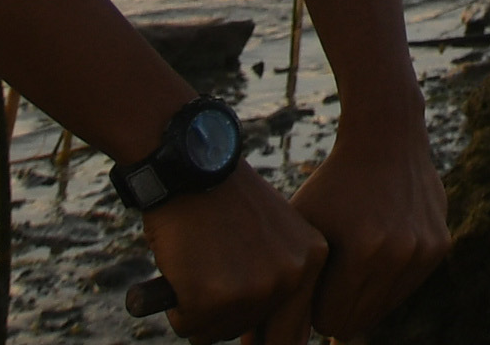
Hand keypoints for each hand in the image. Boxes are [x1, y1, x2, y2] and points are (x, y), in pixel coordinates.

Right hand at [145, 162, 329, 343]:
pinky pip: (187, 326)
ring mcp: (254, 288)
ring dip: (199, 310)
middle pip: (249, 332)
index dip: (268, 336)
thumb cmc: (224, 198)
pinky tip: (181, 267)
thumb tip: (270, 341)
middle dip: (225, 316)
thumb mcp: (272, 233)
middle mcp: (291, 277)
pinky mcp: (213, 297)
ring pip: (216, 332)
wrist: (190, 163)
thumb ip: (279, 276)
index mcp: (312, 259)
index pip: (294, 331)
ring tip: (198, 261)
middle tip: (211, 276)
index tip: (250, 329)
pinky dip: (176, 306)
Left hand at [295, 110, 452, 333]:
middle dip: (340, 306)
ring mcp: (425, 250)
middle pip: (359, 321)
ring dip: (365, 293)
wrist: (386, 137)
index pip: (331, 322)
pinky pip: (406, 287)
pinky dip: (389, 277)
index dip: (316, 304)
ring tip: (354, 257)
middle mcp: (400, 253)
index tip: (312, 278)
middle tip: (332, 273)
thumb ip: (289, 290)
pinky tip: (379, 244)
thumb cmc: (332, 187)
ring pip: (384, 308)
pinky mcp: (441, 245)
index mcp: (362, 251)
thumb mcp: (303, 231)